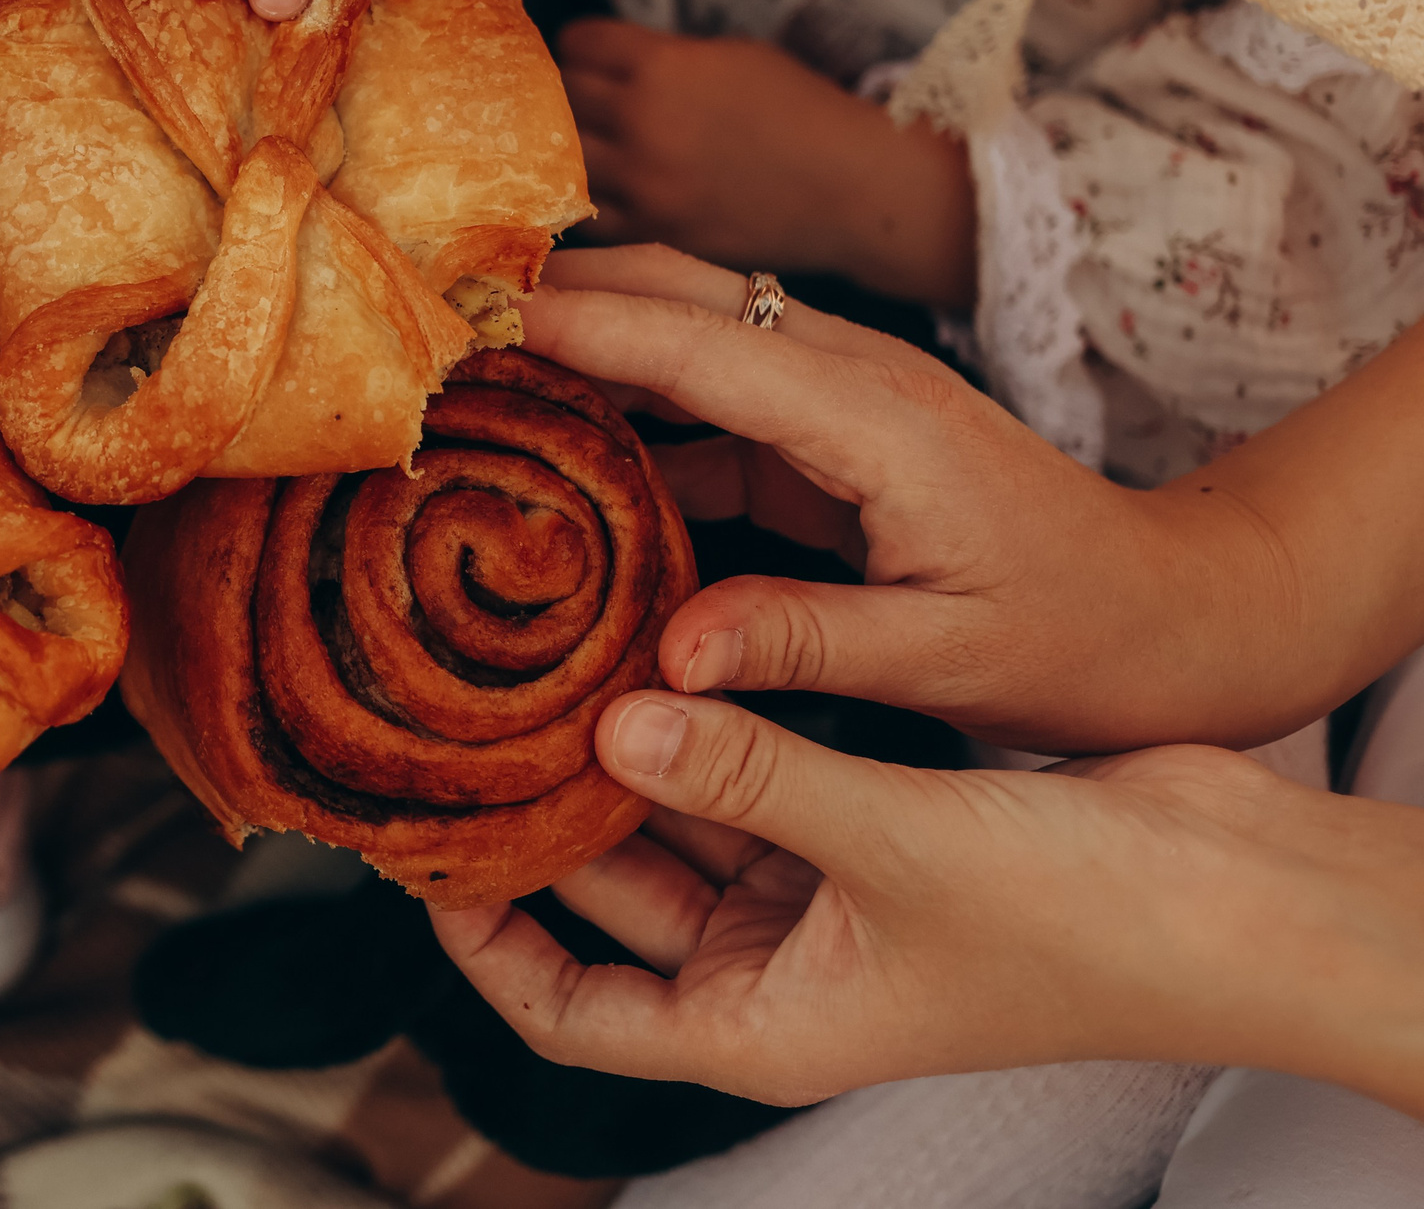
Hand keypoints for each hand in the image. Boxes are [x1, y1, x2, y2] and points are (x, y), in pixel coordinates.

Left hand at [430, 692, 1423, 1114]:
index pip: (574, 1007)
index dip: (486, 941)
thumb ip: (751, 776)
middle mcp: (776, 967)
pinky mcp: (865, 825)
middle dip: (544, 819)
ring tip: (535, 659)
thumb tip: (617, 724)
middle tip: (462, 720)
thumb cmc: (1087, 920)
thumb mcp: (894, 846)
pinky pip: (748, 774)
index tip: (422, 851)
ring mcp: (820, 896)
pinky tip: (648, 642)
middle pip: (611, 898)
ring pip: (676, 822)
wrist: (1243, 895)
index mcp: (764, 1022)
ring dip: (621, 753)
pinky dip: (702, 723)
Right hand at [522, 246, 1423, 755]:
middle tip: (435, 322)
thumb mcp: (948, 660)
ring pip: (690, 332)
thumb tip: (666, 663)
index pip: (702, 343)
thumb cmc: (1076, 637)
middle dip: (562, 296)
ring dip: (588, 343)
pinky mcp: (829, 431)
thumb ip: (806, 646)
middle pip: (684, 295)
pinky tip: (560, 458)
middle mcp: (850, 375)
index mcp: (874, 415)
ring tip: (467, 374)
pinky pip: (709, 402)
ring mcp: (839, 394)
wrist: (1173, 610)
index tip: (469, 317)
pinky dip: (631, 413)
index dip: (583, 327)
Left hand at [557, 21, 975, 310]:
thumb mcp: (730, 56)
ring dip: (564, 152)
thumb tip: (601, 61)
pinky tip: (595, 192)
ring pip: (558, 160)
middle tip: (578, 103)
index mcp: (662, 65)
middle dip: (566, 95)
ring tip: (581, 148)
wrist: (850, 187)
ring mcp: (643, 183)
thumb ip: (661, 56)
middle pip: (558, 98)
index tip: (586, 59)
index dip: (579, 48)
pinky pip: (585, 217)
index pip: (577, 44)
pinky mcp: (652, 232)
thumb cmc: (799, 110)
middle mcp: (643, 121)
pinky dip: (583, 202)